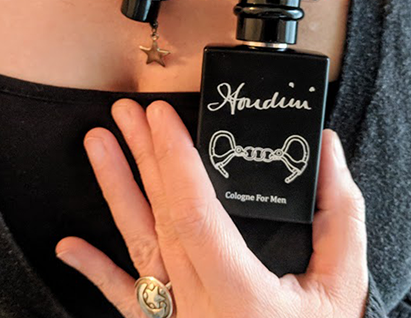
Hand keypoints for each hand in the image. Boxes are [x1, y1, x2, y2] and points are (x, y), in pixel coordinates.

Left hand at [55, 99, 368, 317]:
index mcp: (239, 293)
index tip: (162, 118)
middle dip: (144, 158)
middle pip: (161, 218)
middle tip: (128, 113)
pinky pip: (126, 300)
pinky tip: (68, 247)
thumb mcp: (342, 288)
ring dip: (116, 191)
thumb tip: (326, 151)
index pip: (194, 213)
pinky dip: (97, 271)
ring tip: (98, 145)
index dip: (175, 160)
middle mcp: (196, 305)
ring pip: (138, 246)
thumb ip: (339, 218)